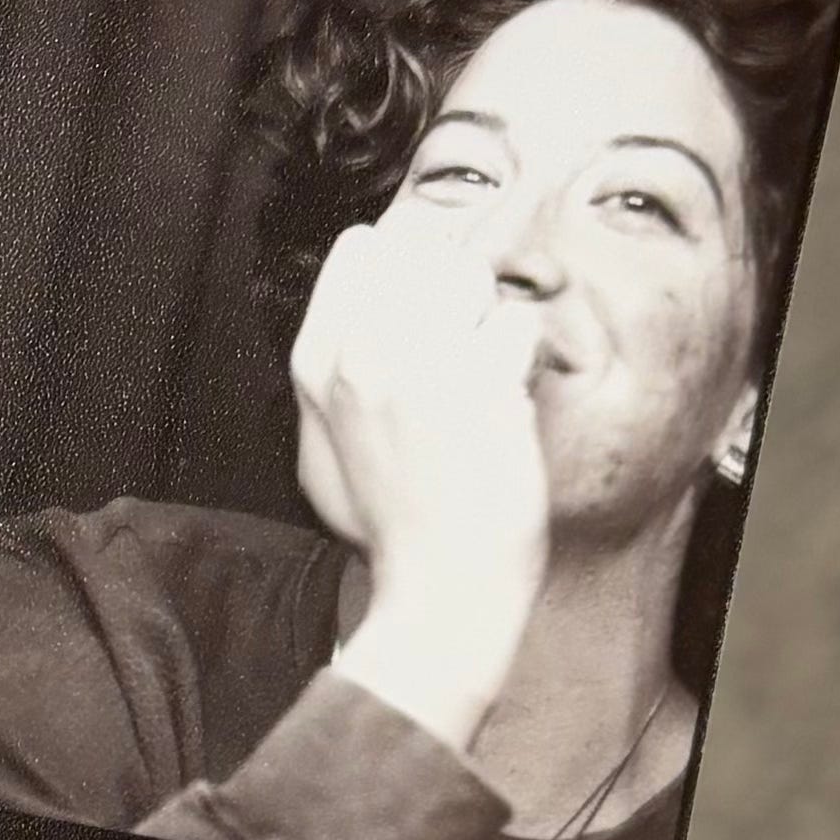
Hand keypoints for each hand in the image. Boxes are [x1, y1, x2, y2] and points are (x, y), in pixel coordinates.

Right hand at [289, 204, 554, 757]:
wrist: (442, 592)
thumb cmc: (392, 525)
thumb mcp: (322, 447)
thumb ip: (331, 372)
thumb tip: (359, 306)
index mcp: (316, 364)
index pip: (362, 247)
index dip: (406, 266)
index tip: (424, 314)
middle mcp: (360, 355)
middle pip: (424, 250)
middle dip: (455, 287)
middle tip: (464, 347)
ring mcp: (420, 367)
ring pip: (473, 274)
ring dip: (489, 315)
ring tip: (484, 371)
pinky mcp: (480, 386)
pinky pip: (516, 322)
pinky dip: (523, 358)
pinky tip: (506, 401)